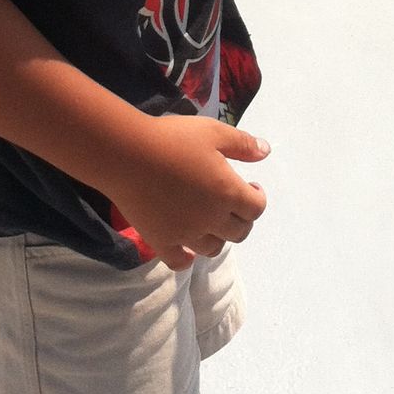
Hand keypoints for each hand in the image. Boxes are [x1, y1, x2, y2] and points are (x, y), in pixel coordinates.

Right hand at [108, 114, 268, 270]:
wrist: (127, 154)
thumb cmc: (172, 138)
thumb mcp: (213, 132)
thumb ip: (242, 144)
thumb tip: (266, 152)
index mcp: (228, 193)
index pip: (256, 208)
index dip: (257, 198)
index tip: (250, 186)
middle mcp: (211, 219)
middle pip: (239, 232)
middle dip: (242, 218)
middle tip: (232, 203)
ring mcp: (186, 235)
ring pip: (213, 248)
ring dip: (219, 236)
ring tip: (210, 221)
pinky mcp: (161, 241)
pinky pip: (179, 261)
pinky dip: (187, 258)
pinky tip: (187, 248)